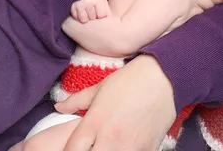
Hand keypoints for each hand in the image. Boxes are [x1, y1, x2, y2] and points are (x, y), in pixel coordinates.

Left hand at [55, 55, 175, 150]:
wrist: (164, 79)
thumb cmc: (129, 80)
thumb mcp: (100, 87)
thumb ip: (76, 100)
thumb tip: (58, 106)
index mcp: (95, 121)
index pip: (72, 150)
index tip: (72, 149)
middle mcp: (110, 138)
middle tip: (91, 147)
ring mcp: (129, 148)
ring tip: (106, 147)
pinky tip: (123, 147)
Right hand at [71, 0, 110, 22]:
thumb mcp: (102, 0)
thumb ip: (106, 11)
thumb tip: (108, 23)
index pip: (102, 16)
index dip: (100, 16)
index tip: (99, 12)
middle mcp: (88, 2)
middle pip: (93, 19)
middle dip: (93, 16)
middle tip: (91, 9)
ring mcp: (79, 4)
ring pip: (84, 20)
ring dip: (85, 17)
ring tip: (85, 10)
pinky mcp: (71, 6)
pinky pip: (76, 18)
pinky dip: (77, 16)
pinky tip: (79, 10)